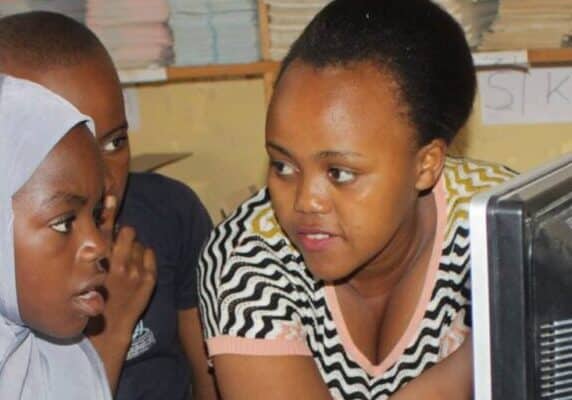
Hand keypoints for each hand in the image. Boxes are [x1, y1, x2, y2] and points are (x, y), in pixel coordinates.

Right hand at [86, 194, 156, 391]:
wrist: (107, 329)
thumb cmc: (92, 299)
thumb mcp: (86, 274)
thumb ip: (93, 252)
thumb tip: (98, 228)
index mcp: (101, 261)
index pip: (106, 227)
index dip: (108, 210)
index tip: (110, 197)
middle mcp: (119, 262)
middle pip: (128, 232)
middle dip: (124, 234)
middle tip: (121, 242)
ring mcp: (137, 271)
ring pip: (140, 244)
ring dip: (134, 247)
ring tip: (128, 259)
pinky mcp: (149, 280)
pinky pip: (151, 255)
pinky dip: (146, 255)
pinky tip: (139, 262)